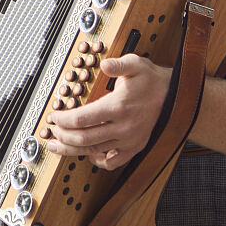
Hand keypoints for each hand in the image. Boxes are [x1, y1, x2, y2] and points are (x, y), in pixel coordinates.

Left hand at [45, 54, 171, 169]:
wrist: (174, 98)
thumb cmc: (151, 80)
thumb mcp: (136, 64)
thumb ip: (119, 64)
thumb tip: (105, 64)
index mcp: (118, 107)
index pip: (82, 118)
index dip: (63, 119)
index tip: (53, 116)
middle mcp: (122, 127)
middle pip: (84, 138)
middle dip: (63, 136)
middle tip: (52, 131)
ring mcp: (128, 140)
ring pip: (94, 151)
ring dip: (72, 150)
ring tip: (57, 146)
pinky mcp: (134, 148)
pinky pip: (113, 162)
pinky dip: (97, 160)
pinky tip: (87, 154)